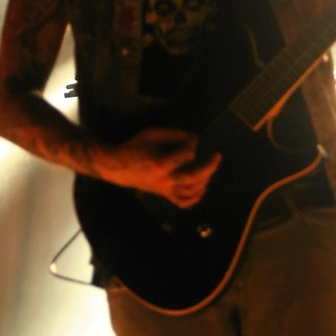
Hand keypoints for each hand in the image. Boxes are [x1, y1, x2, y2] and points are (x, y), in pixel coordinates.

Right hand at [92, 128, 221, 208]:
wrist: (117, 167)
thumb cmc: (134, 148)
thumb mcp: (152, 134)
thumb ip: (174, 134)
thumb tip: (194, 138)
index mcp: (162, 163)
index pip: (188, 155)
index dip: (193, 144)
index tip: (192, 138)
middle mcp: (166, 180)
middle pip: (194, 177)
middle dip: (210, 166)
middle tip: (217, 155)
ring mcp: (165, 190)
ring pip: (192, 191)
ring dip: (205, 180)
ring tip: (210, 169)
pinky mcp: (164, 195)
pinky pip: (183, 202)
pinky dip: (195, 198)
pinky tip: (202, 187)